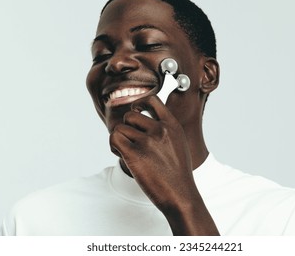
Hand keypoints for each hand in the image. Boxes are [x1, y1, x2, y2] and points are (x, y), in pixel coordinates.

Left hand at [109, 95, 219, 234]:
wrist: (181, 195)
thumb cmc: (178, 173)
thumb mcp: (179, 143)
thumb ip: (165, 129)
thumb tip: (147, 120)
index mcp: (172, 125)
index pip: (152, 100)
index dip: (139, 104)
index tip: (137, 114)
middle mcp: (160, 130)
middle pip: (130, 115)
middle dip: (127, 128)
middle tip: (131, 143)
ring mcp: (148, 141)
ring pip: (120, 128)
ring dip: (120, 139)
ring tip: (127, 152)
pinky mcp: (135, 155)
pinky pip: (114, 138)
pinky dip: (113, 146)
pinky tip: (122, 155)